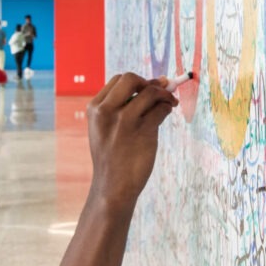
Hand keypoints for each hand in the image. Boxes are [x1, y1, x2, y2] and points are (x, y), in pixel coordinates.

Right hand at [86, 73, 177, 210]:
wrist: (113, 187)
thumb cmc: (113, 157)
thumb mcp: (106, 129)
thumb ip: (124, 107)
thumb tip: (157, 82)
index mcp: (95, 109)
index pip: (118, 80)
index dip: (136, 82)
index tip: (148, 88)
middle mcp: (107, 111)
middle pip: (131, 78)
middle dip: (148, 83)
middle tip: (160, 92)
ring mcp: (124, 120)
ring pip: (150, 92)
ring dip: (164, 95)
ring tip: (170, 103)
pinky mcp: (143, 130)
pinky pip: (161, 109)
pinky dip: (168, 107)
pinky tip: (168, 112)